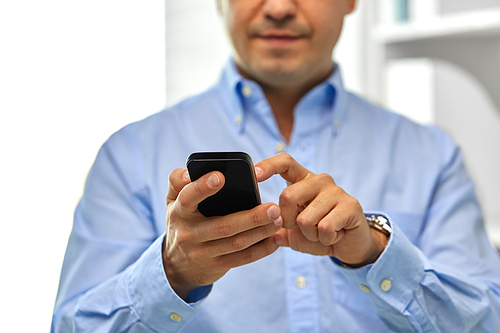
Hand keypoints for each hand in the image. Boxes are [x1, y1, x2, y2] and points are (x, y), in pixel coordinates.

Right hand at [163, 168, 282, 299]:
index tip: (221, 177)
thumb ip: (177, 181)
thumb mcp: (172, 201)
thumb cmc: (181, 222)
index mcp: (179, 212)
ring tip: (278, 219)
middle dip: (251, 217)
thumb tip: (190, 172)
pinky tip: (276, 239)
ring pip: (236, 243)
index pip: (188, 198)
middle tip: (273, 207)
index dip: (203, 187)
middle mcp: (189, 234)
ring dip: (261, 232)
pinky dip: (262, 249)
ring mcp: (202, 253)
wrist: (176, 265)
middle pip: (223, 226)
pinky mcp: (216, 266)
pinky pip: (242, 259)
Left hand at [255, 153, 387, 266]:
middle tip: (302, 227)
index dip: (269, 166)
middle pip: (287, 196)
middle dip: (288, 221)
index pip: (285, 162)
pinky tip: (334, 235)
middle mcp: (319, 181)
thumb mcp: (290, 230)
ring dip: (311, 235)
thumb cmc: (317, 234)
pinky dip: (325, 239)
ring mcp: (336, 191)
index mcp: (302, 181)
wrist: (348, 246)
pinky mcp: (351, 205)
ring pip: (305, 218)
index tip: (255, 175)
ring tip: (322, 232)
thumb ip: (272, 224)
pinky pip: (325, 227)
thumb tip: (251, 219)